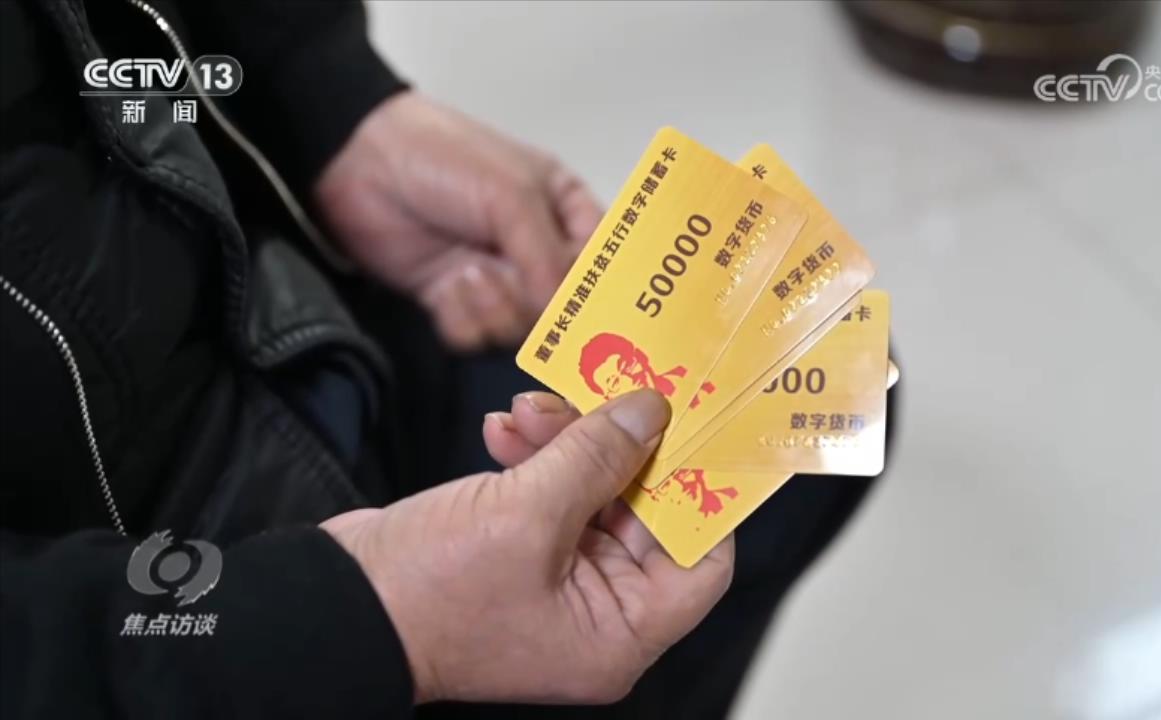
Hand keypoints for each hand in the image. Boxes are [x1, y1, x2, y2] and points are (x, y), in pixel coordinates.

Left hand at [314, 91, 602, 350]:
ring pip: (520, 328)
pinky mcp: (454, 301)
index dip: (600, 293)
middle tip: (506, 279)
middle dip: (534, 303)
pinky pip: (477, 336)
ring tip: (466, 274)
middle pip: (564, 308)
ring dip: (494, 308)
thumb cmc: (444, 157)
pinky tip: (445, 288)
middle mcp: (537, 249)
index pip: (604, 265)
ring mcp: (496, 279)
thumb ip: (548, 256)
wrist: (358, 161)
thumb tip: (569, 311)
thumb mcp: (511, 195)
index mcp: (566, 211)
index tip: (590, 313)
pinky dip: (463, 319)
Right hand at [320, 390, 733, 703]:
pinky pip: (551, 494)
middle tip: (609, 389)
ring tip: (532, 406)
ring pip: (595, 493)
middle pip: (647, 515)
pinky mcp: (519, 553)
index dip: (702, 493)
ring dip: (568, 441)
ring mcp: (557, 583)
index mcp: (619, 632)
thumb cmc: (427, 591)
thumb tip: (652, 413)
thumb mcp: (526, 514)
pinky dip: (535, 456)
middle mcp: (597, 614)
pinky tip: (505, 427)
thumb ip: (597, 456)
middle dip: (620, 449)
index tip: (695, 430)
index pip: (701, 561)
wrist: (333, 602)